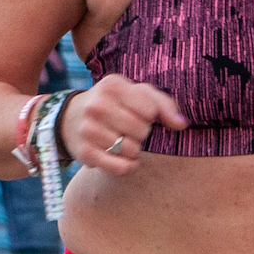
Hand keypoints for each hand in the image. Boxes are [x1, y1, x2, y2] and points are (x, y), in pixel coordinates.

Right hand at [59, 74, 186, 177]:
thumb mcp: (138, 94)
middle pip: (142, 131)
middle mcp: (97, 105)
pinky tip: (125, 159)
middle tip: (130, 129)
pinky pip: (120, 167)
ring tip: (123, 141)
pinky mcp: (85, 152)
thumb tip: (182, 124)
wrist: (72, 117)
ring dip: (134, 150)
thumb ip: (164, 105)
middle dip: (142, 133)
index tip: (138, 113)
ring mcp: (89, 130)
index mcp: (112, 85)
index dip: (150, 115)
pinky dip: (128, 166)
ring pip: (132, 150)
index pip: (150, 110)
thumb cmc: (114, 103)